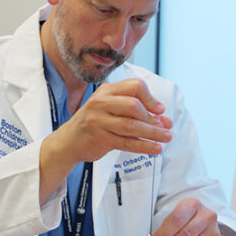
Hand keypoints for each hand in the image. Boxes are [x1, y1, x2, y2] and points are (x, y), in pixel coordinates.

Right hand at [47, 78, 172, 162]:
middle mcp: (101, 103)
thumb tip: (165, 120)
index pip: (135, 86)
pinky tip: (155, 149)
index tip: (160, 110)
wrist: (69, 141)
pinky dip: (144, 146)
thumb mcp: (110, 109)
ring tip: (166, 138)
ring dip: (153, 133)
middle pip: (134, 105)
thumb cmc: (94, 123)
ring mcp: (99, 120)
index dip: (151, 98)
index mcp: (107, 91)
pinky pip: (127, 142)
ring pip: (132, 125)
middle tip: (164, 127)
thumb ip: (136, 112)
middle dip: (152, 118)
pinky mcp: (100, 138)